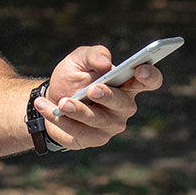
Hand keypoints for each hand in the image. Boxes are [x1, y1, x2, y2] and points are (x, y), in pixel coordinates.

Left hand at [34, 45, 164, 149]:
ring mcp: (111, 125)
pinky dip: (60, 119)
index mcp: (127, 82)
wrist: (51, 98)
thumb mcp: (79, 59)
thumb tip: (105, 63)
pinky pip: (79, 132)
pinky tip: (45, 107)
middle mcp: (124, 106)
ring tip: (62, 102)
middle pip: (124, 103)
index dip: (149, 75)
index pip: (150, 80)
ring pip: (99, 120)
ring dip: (79, 111)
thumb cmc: (73, 77)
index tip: (139, 68)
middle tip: (91, 89)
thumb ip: (93, 55)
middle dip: (107, 96)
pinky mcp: (94, 139)